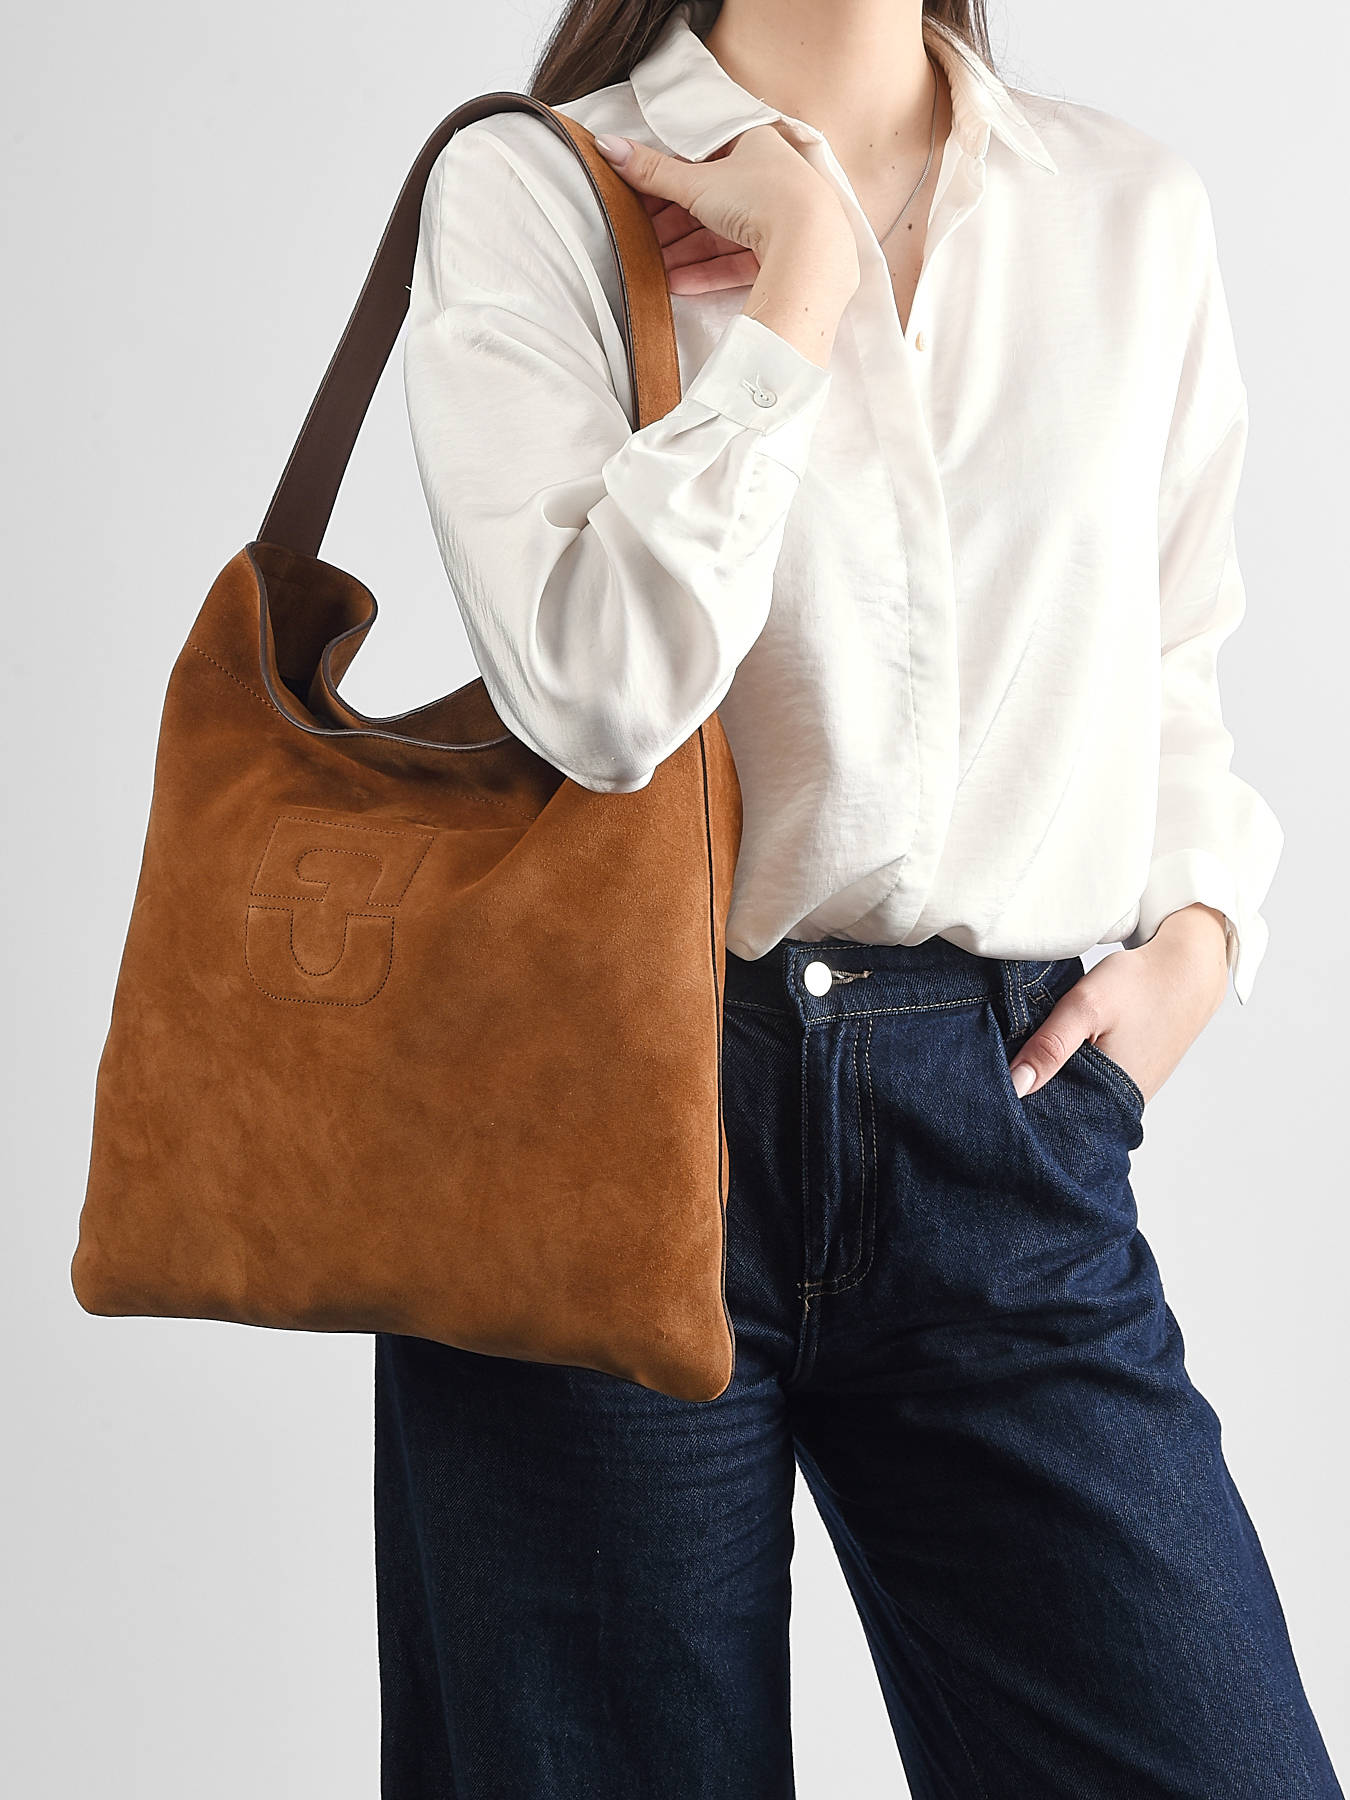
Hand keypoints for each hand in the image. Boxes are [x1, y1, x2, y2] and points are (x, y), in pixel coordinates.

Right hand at [592, 125, 856, 297]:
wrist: (810, 245)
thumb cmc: (761, 197)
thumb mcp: (697, 182)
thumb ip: (651, 171)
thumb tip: (606, 146)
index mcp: (755, 144)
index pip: (702, 161)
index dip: (668, 181)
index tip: (640, 199)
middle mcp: (770, 179)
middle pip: (710, 203)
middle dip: (672, 225)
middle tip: (640, 238)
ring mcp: (778, 219)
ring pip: (721, 235)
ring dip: (685, 253)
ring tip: (653, 268)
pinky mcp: (781, 255)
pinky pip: (737, 262)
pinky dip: (707, 272)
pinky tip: (677, 285)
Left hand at [1007, 904, 1230, 1103]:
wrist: (1188, 970)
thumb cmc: (1140, 984)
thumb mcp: (1085, 1007)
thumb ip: (1049, 1047)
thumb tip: (1015, 1086)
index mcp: (1110, 1098)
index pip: (1050, 1117)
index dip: (1020, 1102)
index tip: (996, 1084)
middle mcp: (1122, 1107)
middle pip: (1062, 1110)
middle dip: (1035, 1091)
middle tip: (1010, 1063)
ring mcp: (1128, 1097)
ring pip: (1076, 1097)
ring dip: (1054, 1081)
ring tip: (1035, 1056)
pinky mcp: (1130, 1083)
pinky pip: (1092, 1087)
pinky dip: (1073, 1072)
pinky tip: (1062, 1053)